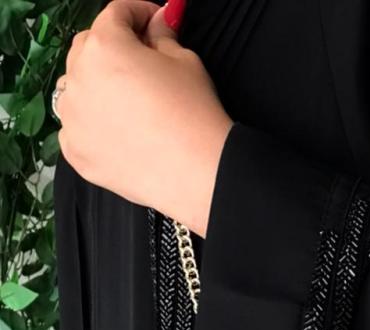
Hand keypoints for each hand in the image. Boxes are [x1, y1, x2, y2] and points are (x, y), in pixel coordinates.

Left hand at [55, 0, 232, 236]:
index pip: (115, 14)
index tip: (155, 21)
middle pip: (88, 47)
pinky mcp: (76, 152)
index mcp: (104, 46)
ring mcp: (72, 118)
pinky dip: (92, 123)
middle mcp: (78, 77)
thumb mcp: (185, 61)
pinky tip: (117, 131)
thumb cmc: (194, 114)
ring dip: (95, 84)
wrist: (196, 173)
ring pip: (75, 87)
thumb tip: (158, 22)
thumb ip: (162, 36)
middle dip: (112, 47)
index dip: (139, 13)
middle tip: (141, 60)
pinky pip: (76, 127)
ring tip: (124, 99)